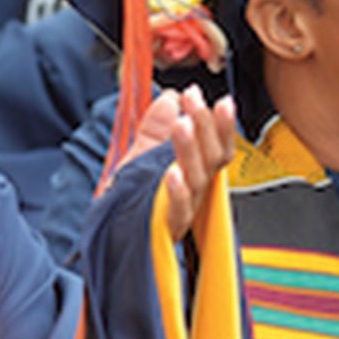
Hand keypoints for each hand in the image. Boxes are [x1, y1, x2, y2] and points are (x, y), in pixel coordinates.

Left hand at [146, 85, 237, 240]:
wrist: (116, 241)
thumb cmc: (136, 200)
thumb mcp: (143, 158)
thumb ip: (156, 129)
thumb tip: (170, 97)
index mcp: (197, 173)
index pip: (219, 147)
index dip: (223, 124)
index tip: (221, 100)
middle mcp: (197, 192)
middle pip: (212, 158)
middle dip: (204, 126)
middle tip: (193, 100)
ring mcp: (184, 211)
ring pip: (195, 178)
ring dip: (189, 149)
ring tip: (181, 124)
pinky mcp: (167, 229)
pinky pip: (176, 209)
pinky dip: (176, 191)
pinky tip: (171, 173)